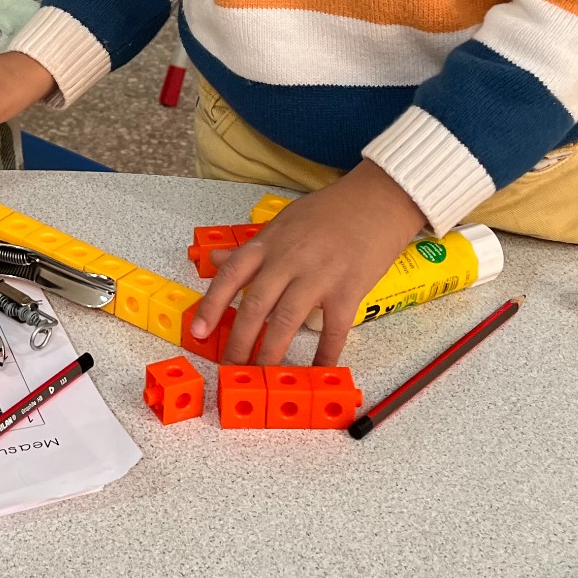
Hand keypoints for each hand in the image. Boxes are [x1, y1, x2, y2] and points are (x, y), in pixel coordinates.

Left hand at [194, 160, 426, 366]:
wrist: (378, 200)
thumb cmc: (331, 210)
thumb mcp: (283, 221)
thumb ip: (251, 247)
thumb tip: (217, 259)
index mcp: (269, 242)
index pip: (232, 275)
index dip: (212, 305)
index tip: (198, 332)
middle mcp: (288, 260)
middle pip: (255, 306)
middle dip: (240, 341)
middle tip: (231, 368)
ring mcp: (319, 275)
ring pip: (286, 321)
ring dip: (271, 353)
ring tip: (262, 376)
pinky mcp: (349, 289)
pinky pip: (334, 329)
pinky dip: (325, 354)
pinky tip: (318, 372)